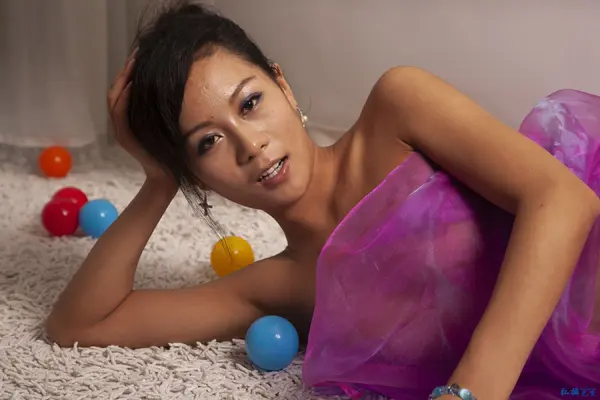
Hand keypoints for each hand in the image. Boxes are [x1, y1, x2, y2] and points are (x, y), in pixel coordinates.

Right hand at [107, 49, 172, 182]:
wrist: (169, 176)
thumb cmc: (172, 149)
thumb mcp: (167, 123)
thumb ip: (162, 106)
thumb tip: (173, 84)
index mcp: (131, 117)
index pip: (124, 87)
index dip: (129, 70)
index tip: (142, 54)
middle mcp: (123, 122)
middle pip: (116, 89)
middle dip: (126, 70)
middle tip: (138, 53)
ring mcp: (122, 130)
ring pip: (114, 98)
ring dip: (123, 79)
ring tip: (133, 64)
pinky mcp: (125, 138)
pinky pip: (120, 114)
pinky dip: (124, 98)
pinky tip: (132, 85)